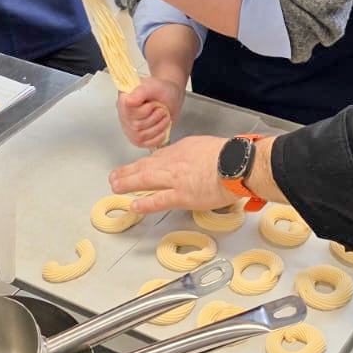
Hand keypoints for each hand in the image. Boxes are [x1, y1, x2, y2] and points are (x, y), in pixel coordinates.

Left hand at [110, 136, 232, 214]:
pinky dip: (144, 204)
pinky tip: (134, 206)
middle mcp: (174, 162)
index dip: (144, 163)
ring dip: (128, 183)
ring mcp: (176, 179)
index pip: (158, 157)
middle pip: (145, 166)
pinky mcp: (182, 196)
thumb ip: (196, 153)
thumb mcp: (208, 145)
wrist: (237, 163)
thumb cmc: (231, 155)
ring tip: (116, 187)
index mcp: (182, 149)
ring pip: (145, 180)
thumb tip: (194, 160)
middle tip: (115, 176)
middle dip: (128, 171)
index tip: (137, 167)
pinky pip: (158, 200)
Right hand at [117, 76, 182, 147]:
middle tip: (162, 110)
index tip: (154, 103)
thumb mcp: (153, 85)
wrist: (170, 98)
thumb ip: (141, 91)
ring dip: (158, 127)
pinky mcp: (136, 137)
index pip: (128, 110)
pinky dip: (156, 138)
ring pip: (140, 135)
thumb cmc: (161, 90)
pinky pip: (143, 144)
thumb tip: (129, 101)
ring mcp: (129, 127)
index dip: (145, 109)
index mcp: (124, 98)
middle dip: (154, 118)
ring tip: (164, 117)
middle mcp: (124, 113)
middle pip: (135, 125)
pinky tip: (162, 130)